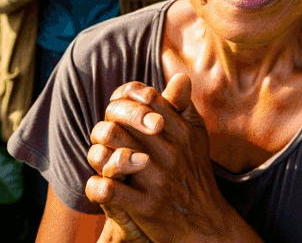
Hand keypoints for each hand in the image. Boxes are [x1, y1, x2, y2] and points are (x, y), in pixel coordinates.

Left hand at [86, 75, 249, 242]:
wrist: (205, 225)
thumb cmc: (194, 176)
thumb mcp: (197, 139)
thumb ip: (185, 107)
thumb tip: (179, 76)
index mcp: (181, 133)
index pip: (145, 99)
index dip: (125, 99)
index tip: (119, 109)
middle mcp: (170, 153)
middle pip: (119, 124)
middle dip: (104, 126)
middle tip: (104, 135)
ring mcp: (156, 180)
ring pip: (109, 154)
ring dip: (97, 155)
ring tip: (101, 158)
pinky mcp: (145, 207)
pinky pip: (106, 190)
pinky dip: (96, 187)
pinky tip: (101, 185)